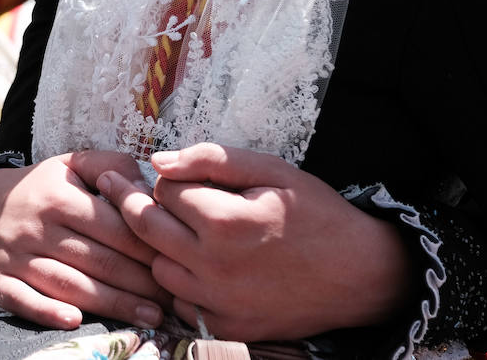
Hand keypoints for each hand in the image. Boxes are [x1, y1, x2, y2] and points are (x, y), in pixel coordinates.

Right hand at [0, 151, 168, 330]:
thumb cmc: (41, 187)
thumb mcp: (72, 164)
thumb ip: (113, 166)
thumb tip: (149, 189)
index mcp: (60, 197)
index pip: (113, 226)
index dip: (148, 246)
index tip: (176, 260)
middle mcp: (37, 227)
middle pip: (97, 260)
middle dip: (140, 281)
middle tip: (173, 296)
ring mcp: (15, 257)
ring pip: (69, 284)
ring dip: (112, 304)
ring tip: (151, 315)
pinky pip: (24, 301)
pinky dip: (48, 312)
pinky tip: (76, 321)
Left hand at [99, 143, 413, 341]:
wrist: (360, 274)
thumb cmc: (317, 214)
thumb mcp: (272, 170)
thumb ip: (212, 160)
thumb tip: (159, 161)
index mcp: (225, 222)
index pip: (164, 191)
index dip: (168, 179)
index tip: (173, 175)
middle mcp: (214, 266)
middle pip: (146, 229)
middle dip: (136, 204)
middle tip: (126, 189)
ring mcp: (219, 302)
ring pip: (157, 268)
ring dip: (160, 246)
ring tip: (179, 229)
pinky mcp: (227, 326)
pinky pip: (181, 303)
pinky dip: (182, 282)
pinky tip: (199, 264)